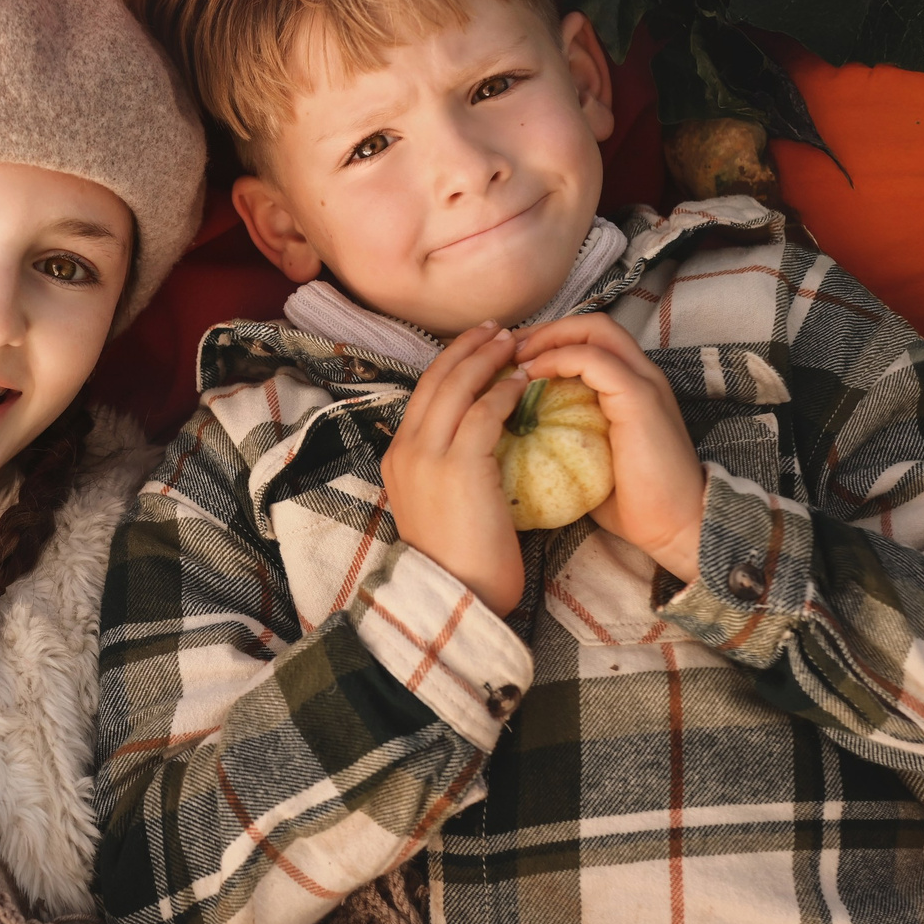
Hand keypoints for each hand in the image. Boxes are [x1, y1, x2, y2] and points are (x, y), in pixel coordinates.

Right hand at [382, 321, 529, 615]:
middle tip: (499, 329)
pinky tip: (524, 382)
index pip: (424, 394)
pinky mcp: (459, 465)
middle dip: (468, 348)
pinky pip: (483, 411)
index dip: (451, 364)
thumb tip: (478, 442)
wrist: (457, 594)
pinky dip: (504, 391)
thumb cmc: (461, 560)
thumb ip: (448, 468)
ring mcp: (428, 455)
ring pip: (456, 386)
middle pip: (435, 379)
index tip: (478, 346)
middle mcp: (406, 449)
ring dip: (487, 358)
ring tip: (515, 342)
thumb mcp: (440, 505)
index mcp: (398, 457)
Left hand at [513, 314, 705, 583]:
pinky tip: (531, 375)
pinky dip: (559, 358)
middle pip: (592, 324)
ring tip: (517, 357)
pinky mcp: (639, 398)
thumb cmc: (632, 502)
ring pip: (595, 330)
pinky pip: (593, 360)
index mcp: (632, 386)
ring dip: (549, 336)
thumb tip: (519, 431)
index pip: (592, 339)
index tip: (513, 358)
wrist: (676, 526)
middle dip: (546, 328)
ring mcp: (643, 382)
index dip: (551, 339)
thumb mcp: (589, 458)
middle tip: (509, 350)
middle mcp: (641, 375)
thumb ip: (566, 433)